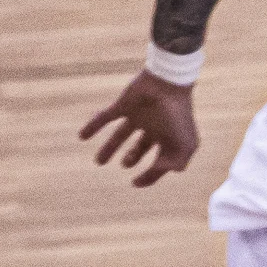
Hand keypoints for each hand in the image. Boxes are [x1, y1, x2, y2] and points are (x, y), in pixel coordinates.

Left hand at [81, 71, 198, 186]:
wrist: (167, 84)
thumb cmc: (178, 116)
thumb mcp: (184, 146)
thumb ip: (173, 163)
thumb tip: (159, 171)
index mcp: (170, 139)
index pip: (160, 161)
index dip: (150, 174)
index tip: (135, 183)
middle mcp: (153, 129)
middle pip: (140, 148)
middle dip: (131, 159)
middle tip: (124, 165)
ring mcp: (138, 117)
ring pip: (120, 136)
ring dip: (109, 149)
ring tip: (98, 162)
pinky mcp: (123, 106)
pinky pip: (105, 118)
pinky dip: (92, 127)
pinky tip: (82, 137)